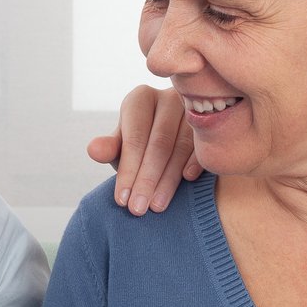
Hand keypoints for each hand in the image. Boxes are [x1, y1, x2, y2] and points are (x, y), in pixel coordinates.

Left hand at [87, 85, 203, 215]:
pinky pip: (203, 144)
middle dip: (146, 180)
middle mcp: (168, 97)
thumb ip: (110, 149)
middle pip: (158, 143)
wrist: (173, 140)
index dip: (127, 171)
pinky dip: (195, 162)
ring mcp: (194, 107)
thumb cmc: (142, 145)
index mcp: (140, 99)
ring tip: (157, 206)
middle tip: (138, 209)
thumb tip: (93, 150)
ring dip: (168, 180)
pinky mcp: (213, 120)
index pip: (134, 138)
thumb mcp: (123, 147)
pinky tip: (187, 180)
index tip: (122, 200)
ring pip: (180, 146)